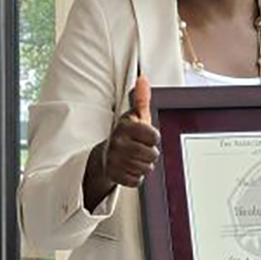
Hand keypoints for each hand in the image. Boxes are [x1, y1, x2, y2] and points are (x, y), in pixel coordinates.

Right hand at [84, 76, 158, 208]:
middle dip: (150, 153)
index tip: (146, 137)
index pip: (154, 137)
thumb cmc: (127, 134)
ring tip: (135, 158)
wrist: (106, 154)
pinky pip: (137, 180)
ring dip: (144, 165)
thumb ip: (141, 99)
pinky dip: (136, 176)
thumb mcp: (135, 116)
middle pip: (151, 155)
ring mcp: (115, 160)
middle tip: (141, 149)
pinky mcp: (114, 175)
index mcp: (125, 127)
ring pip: (146, 168)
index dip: (154, 138)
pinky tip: (130, 168)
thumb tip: (143, 79)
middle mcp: (118, 143)